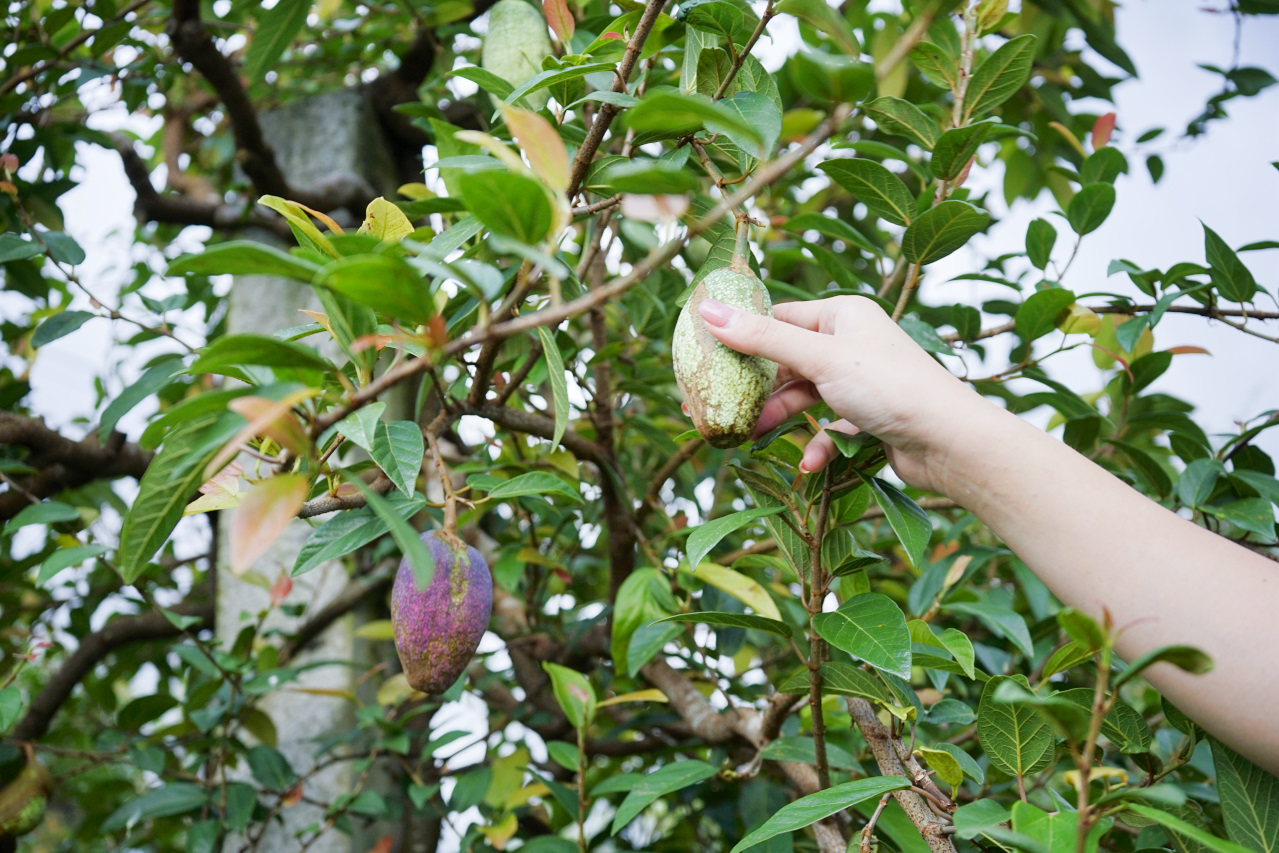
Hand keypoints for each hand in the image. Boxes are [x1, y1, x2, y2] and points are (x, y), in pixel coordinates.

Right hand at [696, 294, 983, 491]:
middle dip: (757, 387)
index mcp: (843, 315)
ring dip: (780, 418)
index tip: (706, 359)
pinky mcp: (870, 417)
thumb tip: (706, 309)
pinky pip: (830, 426)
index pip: (780, 318)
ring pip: (805, 396)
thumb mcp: (819, 358)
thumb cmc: (891, 387)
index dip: (743, 336)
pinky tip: (808, 463)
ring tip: (752, 437)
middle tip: (716, 406)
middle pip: (787, 361)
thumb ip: (762, 338)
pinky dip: (817, 444)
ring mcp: (861, 381)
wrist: (950, 442)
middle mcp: (852, 343)